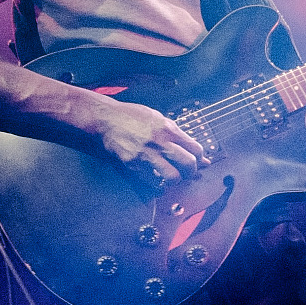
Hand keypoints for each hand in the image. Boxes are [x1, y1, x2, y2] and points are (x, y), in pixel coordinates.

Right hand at [92, 97, 207, 186]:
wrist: (106, 119)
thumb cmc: (132, 117)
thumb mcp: (158, 118)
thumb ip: (177, 134)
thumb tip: (194, 149)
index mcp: (169, 129)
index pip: (196, 149)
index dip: (200, 158)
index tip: (197, 161)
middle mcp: (160, 143)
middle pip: (189, 164)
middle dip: (192, 172)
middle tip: (188, 174)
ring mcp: (147, 155)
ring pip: (173, 176)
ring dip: (176, 181)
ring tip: (172, 178)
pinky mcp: (133, 165)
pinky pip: (152, 183)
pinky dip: (158, 187)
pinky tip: (158, 183)